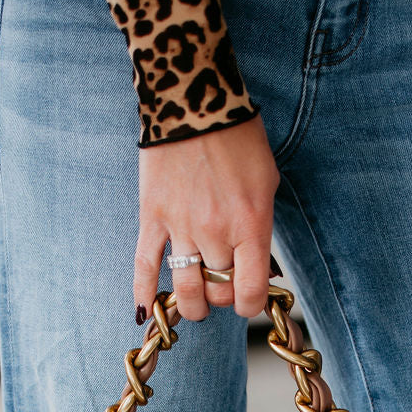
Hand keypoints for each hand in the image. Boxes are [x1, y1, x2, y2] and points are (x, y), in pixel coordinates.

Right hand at [135, 113, 280, 323]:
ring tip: (196, 302)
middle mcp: (216, 231)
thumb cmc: (238, 138)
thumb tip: (256, 267)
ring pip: (185, 289)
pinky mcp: (152, 216)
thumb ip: (261, 228)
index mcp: (251, 224)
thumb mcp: (266, 183)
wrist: (195, 101)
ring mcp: (181, 226)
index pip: (250, 292)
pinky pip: (145, 265)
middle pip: (218, 292)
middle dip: (223, 297)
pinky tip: (146, 310)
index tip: (248, 300)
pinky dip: (144, 293)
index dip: (250, 305)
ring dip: (192, 305)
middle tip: (223, 287)